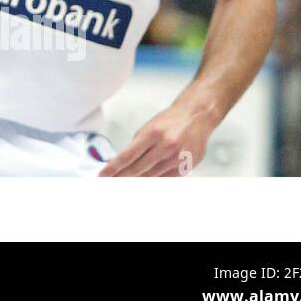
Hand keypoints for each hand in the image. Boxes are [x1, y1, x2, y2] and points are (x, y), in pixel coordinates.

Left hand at [99, 102, 216, 175]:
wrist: (196, 116)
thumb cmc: (170, 120)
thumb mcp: (148, 127)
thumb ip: (136, 145)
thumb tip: (120, 161)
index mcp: (153, 133)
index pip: (128, 155)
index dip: (113, 167)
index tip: (103, 174)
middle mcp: (166, 146)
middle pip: (138, 168)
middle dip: (122, 177)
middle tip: (110, 182)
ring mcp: (177, 158)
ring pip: (152, 176)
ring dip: (136, 180)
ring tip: (124, 183)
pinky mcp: (186, 166)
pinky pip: (166, 178)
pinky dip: (154, 180)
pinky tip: (144, 181)